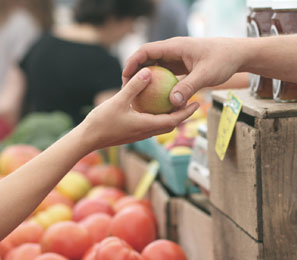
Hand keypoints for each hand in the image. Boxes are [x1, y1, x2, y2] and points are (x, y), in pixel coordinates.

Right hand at [80, 67, 198, 151]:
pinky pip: (151, 125)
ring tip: (176, 104)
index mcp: (146, 125)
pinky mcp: (133, 134)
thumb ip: (134, 87)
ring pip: (161, 126)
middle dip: (183, 115)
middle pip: (170, 125)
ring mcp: (139, 134)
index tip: (197, 103)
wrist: (88, 139)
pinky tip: (153, 108)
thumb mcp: (118, 101)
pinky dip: (158, 117)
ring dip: (171, 117)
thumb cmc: (102, 122)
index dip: (186, 112)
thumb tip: (148, 72)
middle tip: (191, 103)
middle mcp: (146, 132)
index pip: (173, 120)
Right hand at [122, 37, 242, 106]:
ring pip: (155, 67)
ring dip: (146, 79)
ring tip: (138, 95)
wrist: (237, 55)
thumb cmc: (223, 60)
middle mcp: (173, 51)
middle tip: (127, 89)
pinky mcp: (181, 67)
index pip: (146, 51)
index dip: (132, 62)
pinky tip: (156, 98)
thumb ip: (189, 87)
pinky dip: (158, 84)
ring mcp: (176, 59)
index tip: (125, 77)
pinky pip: (165, 75)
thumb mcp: (206, 74)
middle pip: (147, 59)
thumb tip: (172, 102)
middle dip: (135, 72)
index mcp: (174, 47)